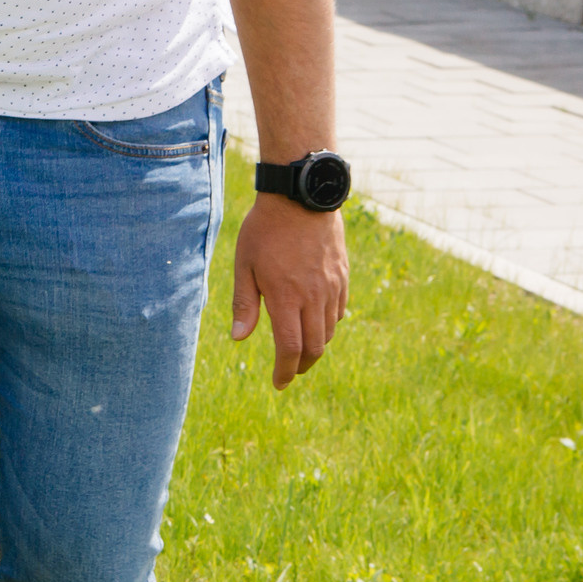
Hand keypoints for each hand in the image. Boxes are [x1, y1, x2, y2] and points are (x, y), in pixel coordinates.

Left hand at [230, 195, 349, 388]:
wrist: (302, 198)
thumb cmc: (265, 230)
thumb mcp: (245, 265)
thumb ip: (244, 303)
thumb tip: (239, 338)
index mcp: (286, 297)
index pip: (290, 348)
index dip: (285, 370)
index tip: (279, 383)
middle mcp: (313, 297)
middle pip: (315, 347)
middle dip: (302, 365)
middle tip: (290, 372)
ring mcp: (332, 287)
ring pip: (329, 331)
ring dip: (317, 347)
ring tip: (302, 351)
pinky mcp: (343, 276)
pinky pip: (339, 311)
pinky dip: (328, 325)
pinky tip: (317, 324)